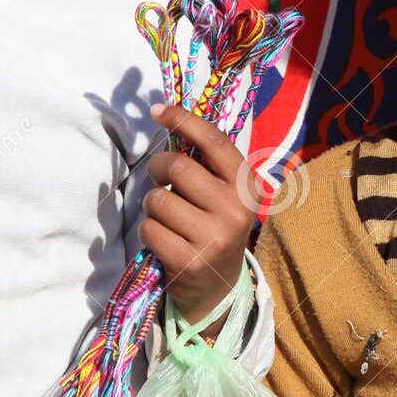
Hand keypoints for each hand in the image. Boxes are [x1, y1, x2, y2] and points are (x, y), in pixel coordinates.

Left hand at [139, 103, 257, 329]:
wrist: (219, 285)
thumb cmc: (215, 224)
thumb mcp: (223, 192)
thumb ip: (205, 162)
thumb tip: (167, 117)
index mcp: (248, 186)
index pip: (214, 142)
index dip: (183, 120)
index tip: (158, 111)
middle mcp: (237, 211)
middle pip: (178, 169)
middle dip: (158, 168)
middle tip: (159, 176)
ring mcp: (214, 238)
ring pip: (158, 201)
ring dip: (153, 205)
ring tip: (167, 216)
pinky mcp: (189, 262)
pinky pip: (149, 229)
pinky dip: (149, 230)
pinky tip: (165, 239)